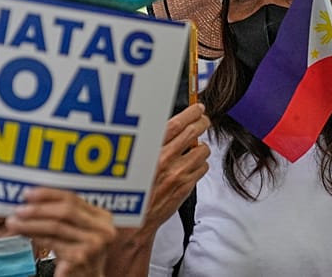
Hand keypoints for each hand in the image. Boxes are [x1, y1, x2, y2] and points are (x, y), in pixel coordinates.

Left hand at [6, 187, 115, 276]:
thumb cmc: (78, 255)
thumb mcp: (77, 232)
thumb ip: (64, 216)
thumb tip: (33, 200)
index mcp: (103, 217)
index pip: (74, 198)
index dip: (49, 194)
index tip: (28, 194)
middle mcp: (103, 229)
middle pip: (66, 211)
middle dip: (39, 208)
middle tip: (18, 210)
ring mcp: (93, 245)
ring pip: (56, 227)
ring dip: (31, 223)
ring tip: (14, 222)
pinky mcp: (81, 258)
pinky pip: (52, 243)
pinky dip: (36, 237)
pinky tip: (25, 236)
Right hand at [139, 102, 210, 232]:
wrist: (131, 222)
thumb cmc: (128, 191)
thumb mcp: (133, 161)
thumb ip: (149, 145)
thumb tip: (166, 129)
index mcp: (149, 150)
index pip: (176, 124)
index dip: (190, 113)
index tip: (197, 108)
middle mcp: (164, 160)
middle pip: (193, 132)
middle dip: (202, 123)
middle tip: (203, 120)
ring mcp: (177, 174)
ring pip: (202, 150)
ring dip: (201, 146)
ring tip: (195, 147)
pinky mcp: (186, 187)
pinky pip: (202, 168)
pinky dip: (200, 164)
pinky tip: (192, 165)